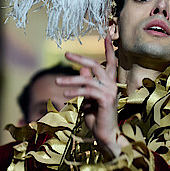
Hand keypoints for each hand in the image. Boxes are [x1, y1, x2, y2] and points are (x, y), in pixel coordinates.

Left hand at [58, 35, 124, 157]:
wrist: (105, 135)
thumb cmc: (97, 117)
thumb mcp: (89, 98)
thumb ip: (87, 83)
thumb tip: (81, 70)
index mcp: (110, 83)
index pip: (111, 62)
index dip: (109, 49)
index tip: (107, 35)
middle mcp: (112, 85)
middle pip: (96, 65)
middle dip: (80, 59)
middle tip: (66, 54)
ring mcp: (110, 92)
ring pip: (88, 80)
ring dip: (70, 80)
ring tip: (56, 82)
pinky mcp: (105, 100)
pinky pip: (87, 91)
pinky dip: (75, 92)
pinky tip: (65, 94)